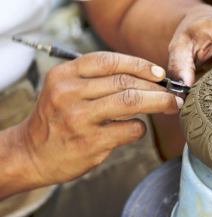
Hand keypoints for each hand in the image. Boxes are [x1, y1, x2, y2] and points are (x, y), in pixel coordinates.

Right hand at [18, 52, 182, 185]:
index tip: (160, 74)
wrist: (31, 153)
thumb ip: (97, 80)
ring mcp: (79, 118)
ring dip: (158, 103)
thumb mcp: (65, 89)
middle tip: (173, 94)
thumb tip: (146, 77)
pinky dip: (140, 128)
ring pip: (131, 102)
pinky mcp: (90, 142)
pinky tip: (136, 128)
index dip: (140, 65)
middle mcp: (69, 93)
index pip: (109, 61)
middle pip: (125, 82)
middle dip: (156, 87)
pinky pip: (129, 129)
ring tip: (171, 106)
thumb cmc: (57, 118)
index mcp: (64, 75)